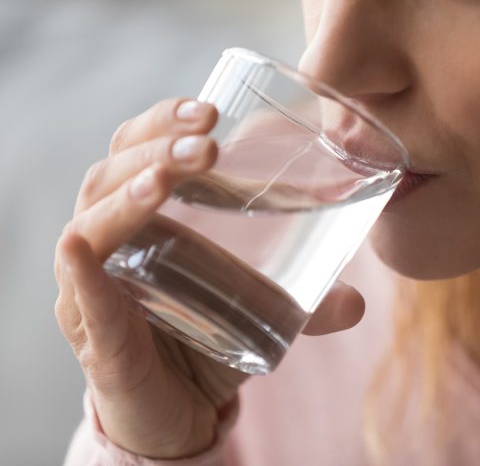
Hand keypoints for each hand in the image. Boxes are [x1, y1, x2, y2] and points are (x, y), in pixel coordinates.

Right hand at [53, 98, 365, 458]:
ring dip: (128, 194)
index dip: (165, 122)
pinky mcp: (95, 335)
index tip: (211, 111)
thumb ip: (305, 302)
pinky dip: (81, 273)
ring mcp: (94, 286)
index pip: (138, 148)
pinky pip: (81, 297)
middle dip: (157, 148)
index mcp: (144, 216)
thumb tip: (358, 302)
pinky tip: (82, 248)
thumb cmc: (206, 337)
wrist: (177, 407)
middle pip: (112, 172)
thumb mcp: (258, 308)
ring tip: (167, 179)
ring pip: (91, 223)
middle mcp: (110, 240)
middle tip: (206, 141)